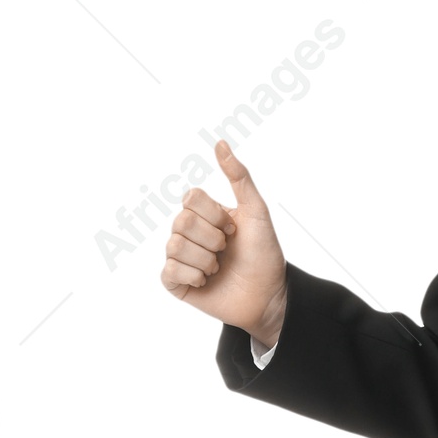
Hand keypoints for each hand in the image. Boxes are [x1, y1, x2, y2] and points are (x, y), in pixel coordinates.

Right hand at [159, 140, 288, 343]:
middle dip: (212, 239)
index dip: (214, 215)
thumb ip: (239, 177)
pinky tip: (205, 282)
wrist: (269, 295)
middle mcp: (188, 233)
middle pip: (181, 221)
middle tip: (227, 251)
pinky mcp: (176, 283)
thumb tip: (220, 142)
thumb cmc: (264, 254)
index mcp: (204, 215)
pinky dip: (193, 276)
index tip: (234, 229)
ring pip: (174, 246)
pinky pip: (169, 271)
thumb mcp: (256, 211)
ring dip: (205, 260)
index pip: (190, 198)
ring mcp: (180, 258)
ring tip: (218, 268)